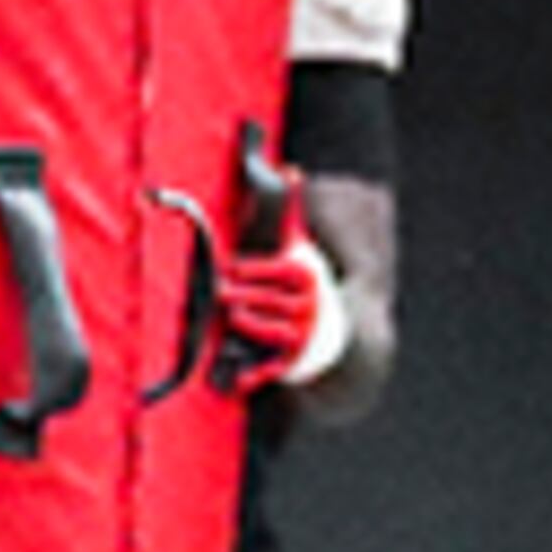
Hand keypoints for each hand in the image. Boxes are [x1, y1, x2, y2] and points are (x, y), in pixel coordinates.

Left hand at [211, 199, 353, 397]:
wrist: (333, 329)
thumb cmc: (304, 284)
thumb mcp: (300, 248)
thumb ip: (291, 212)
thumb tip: (291, 168)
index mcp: (304, 275)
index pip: (270, 271)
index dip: (245, 270)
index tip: (228, 268)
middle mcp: (305, 306)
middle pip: (262, 298)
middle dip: (238, 295)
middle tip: (219, 292)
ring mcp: (299, 334)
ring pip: (264, 328)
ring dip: (246, 323)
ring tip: (233, 315)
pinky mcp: (290, 362)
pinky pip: (270, 370)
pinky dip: (254, 378)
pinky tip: (236, 384)